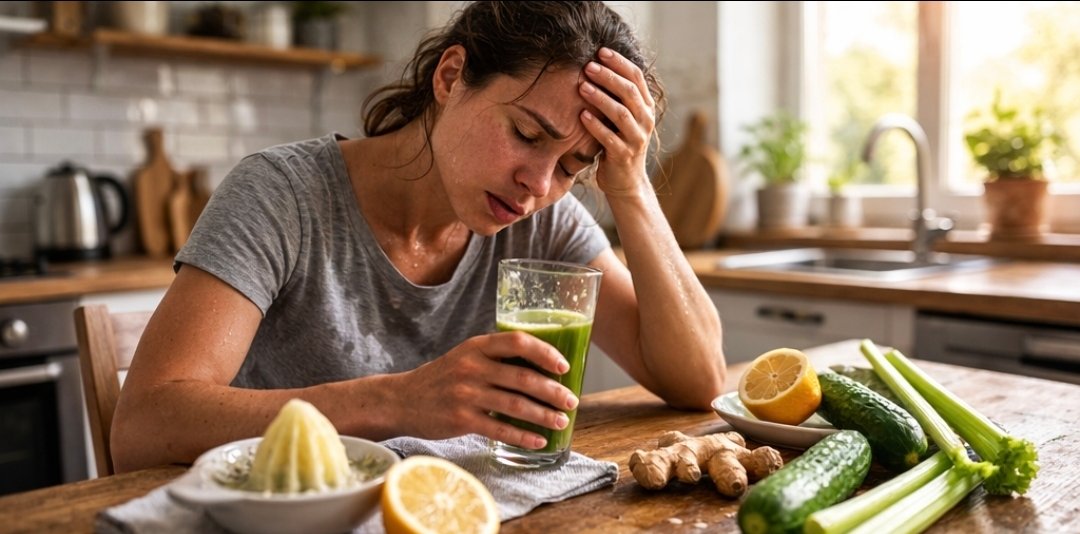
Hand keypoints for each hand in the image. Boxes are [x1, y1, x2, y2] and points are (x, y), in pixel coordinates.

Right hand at [393, 332, 579, 449]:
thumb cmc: (441, 378)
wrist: (401, 400)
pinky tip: (538, 441)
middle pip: (523, 377)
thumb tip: (540, 368)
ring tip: (561, 422)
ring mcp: (466, 394)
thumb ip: (495, 358)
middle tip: (571, 401)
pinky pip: (500, 429)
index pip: (517, 341)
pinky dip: (523, 436)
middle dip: (553, 391)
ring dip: (543, 415)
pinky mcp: (461, 419)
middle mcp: (472, 367)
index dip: (545, 352)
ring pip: (515, 405)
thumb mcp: (464, 356)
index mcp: (476, 346)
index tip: (564, 366)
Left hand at [578, 47, 656, 196]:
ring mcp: (636, 139)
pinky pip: (609, 138)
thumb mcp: (622, 118)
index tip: (601, 51)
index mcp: (646, 107)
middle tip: (588, 66)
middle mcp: (645, 120)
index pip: (636, 77)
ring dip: (600, 98)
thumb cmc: (618, 143)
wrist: (626, 181)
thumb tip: (595, 65)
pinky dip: (595, 125)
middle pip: (629, 92)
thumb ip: (616, 96)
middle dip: (608, 76)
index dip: (619, 62)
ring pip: (620, 113)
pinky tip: (582, 115)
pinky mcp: (623, 156)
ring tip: (582, 87)